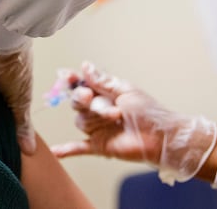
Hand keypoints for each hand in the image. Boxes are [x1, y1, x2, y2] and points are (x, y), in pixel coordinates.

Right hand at [51, 61, 216, 184]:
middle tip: (90, 96)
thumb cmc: (150, 112)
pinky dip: (66, 150)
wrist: (162, 138)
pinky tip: (54, 151)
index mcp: (104, 94)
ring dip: (96, 117)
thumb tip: (85, 65)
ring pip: (81, 120)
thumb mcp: (126, 91)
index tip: (68, 77)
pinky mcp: (99, 145)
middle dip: (83, 99)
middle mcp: (97, 110)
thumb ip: (102, 81)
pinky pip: (78, 147)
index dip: (72, 81)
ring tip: (115, 117)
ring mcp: (97, 128)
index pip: (81, 85)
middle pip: (77, 102)